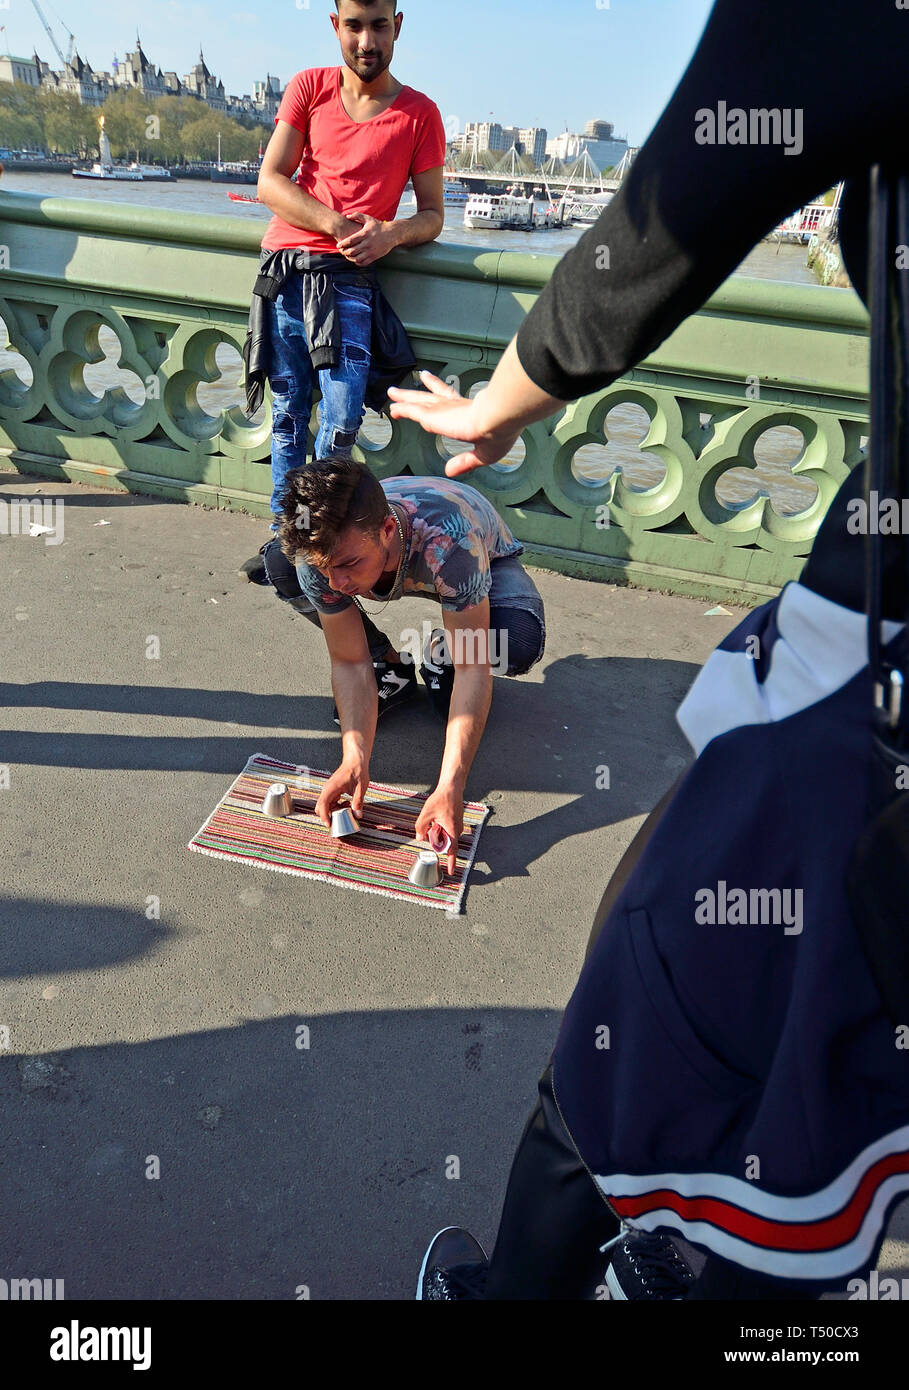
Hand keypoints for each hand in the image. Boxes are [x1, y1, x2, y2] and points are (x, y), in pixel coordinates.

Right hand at [315, 759, 369, 827]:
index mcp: (332, 787)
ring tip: (348, 807)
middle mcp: (327, 789)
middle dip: (329, 815)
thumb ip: (358, 802)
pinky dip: (337, 806)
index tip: (329, 824)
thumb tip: (357, 815)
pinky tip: (347, 803)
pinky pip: (330, 802)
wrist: (355, 761)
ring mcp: (329, 790)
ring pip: (326, 806)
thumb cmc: (358, 771)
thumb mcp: (361, 788)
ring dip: (334, 810)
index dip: (324, 816)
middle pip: (321, 807)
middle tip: (342, 817)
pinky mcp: (332, 791)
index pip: (323, 804)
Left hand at [335, 213, 396, 266]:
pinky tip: (356, 259)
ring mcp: (371, 251)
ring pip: (357, 258)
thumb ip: (357, 216)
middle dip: (345, 252)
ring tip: (348, 256)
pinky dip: (358, 262)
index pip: (350, 241)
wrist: (392, 234)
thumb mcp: (368, 219)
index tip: (338, 245)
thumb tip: (347, 216)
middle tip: (342, 251)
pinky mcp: (375, 257)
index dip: (342, 244)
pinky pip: (364, 263)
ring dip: (350, 258)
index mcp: (365, 234)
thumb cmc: (379, 226)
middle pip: (352, 251)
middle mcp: (367, 244)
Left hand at [387, 371, 521, 476]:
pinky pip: (412, 411)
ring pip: (418, 401)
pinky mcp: (434, 415)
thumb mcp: (483, 454)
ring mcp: (443, 409)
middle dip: (416, 392)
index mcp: (468, 411)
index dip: (437, 388)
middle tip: (400, 389)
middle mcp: (453, 407)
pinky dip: (402, 409)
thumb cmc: (501, 432)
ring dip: (404, 397)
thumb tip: (450, 471)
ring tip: (391, 393)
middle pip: (429, 397)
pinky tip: (393, 409)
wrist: (500, 418)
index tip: (427, 379)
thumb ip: (465, 462)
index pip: (449, 396)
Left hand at [414, 783, 463, 877]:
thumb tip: (420, 838)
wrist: (451, 788)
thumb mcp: (426, 814)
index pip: (452, 851)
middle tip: (432, 826)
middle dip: (437, 839)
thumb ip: (421, 828)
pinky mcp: (456, 822)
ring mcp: (458, 826)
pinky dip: (441, 827)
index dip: (451, 862)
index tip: (450, 871)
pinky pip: (448, 830)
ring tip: (435, 819)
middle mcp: (457, 830)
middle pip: (446, 843)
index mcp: (452, 830)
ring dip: (439, 832)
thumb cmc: (441, 799)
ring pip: (446, 836)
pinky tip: (438, 817)